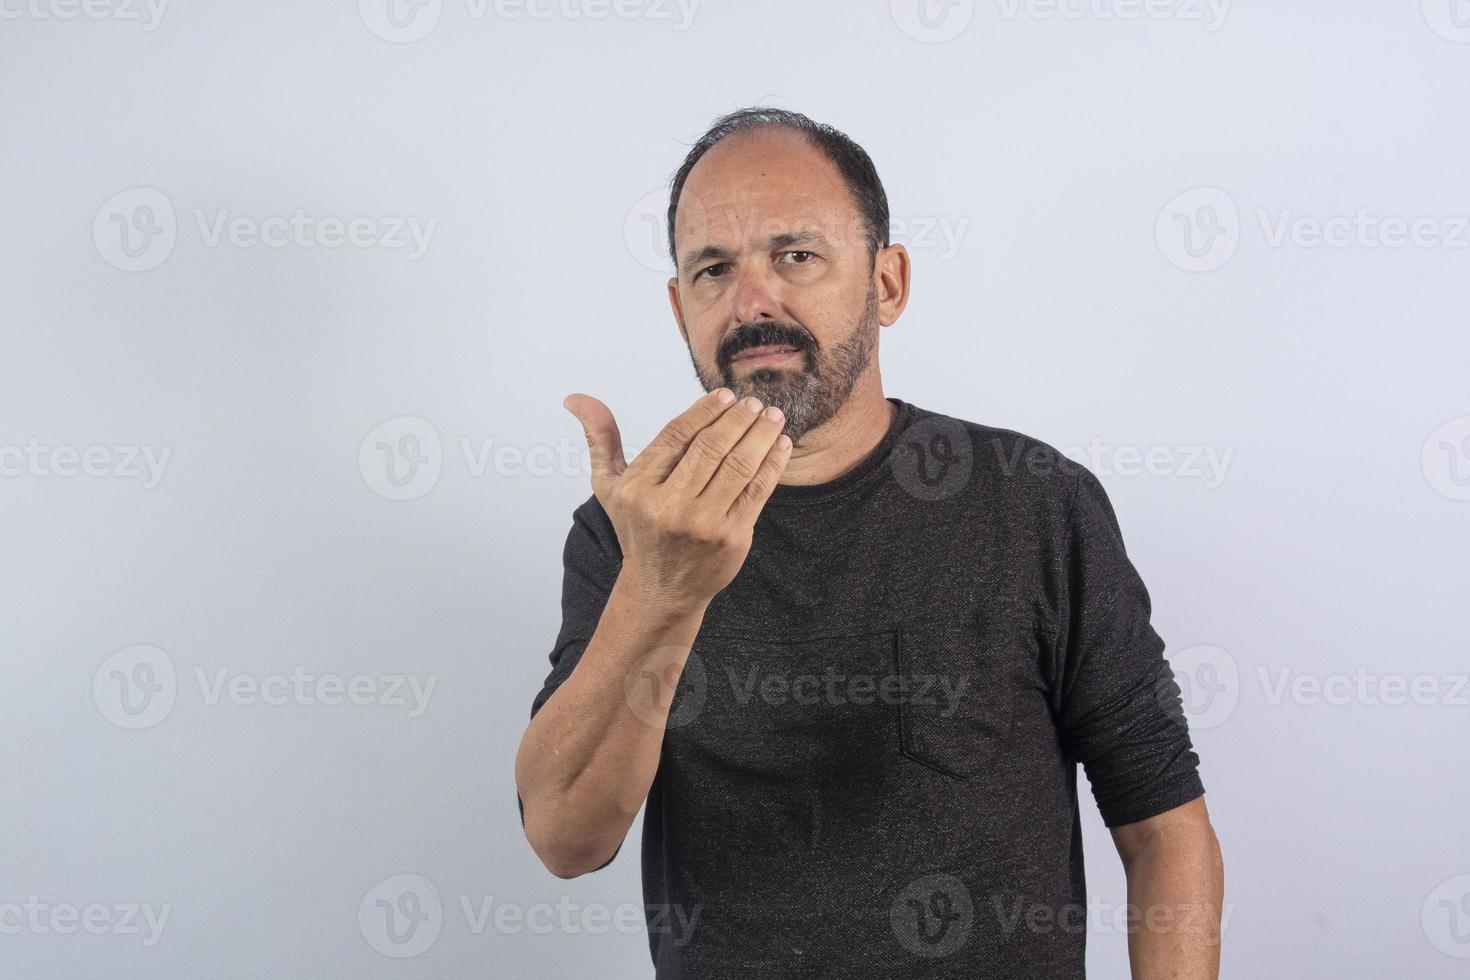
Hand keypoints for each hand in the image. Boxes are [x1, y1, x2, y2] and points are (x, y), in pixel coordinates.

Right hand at [563, 388, 791, 609]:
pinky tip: (780, 445)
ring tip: (772, 417)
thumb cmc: (637, 529)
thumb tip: (576, 398)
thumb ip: (600, 439)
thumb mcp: (609, 486)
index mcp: (638, 489)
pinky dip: (772, 463)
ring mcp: (702, 523)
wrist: (661, 589)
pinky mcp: (731, 536)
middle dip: (738, 418)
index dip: (704, 410)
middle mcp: (668, 506)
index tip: (725, 395)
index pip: (675, 436)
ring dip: (760, 435)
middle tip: (753, 402)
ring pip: (738, 465)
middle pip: (711, 447)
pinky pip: (757, 490)